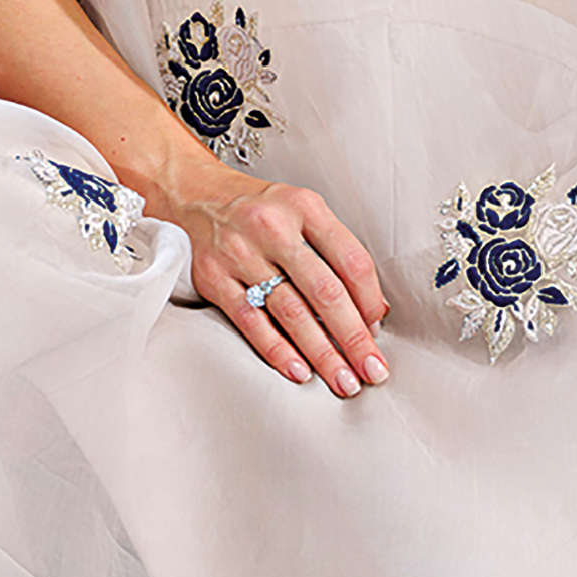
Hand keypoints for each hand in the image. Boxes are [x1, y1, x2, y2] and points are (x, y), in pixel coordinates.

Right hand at [157, 165, 392, 392]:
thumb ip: (336, 252)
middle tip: (372, 369)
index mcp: (305, 207)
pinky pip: (251, 322)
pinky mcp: (214, 279)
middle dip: (353, 337)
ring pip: (290, 312)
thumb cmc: (262, 211)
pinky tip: (299, 371)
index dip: (369, 299)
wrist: (198, 196)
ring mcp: (240, 254)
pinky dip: (277, 350)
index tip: (378, 328)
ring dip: (321, 352)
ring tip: (342, 379)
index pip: (351, 259)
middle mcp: (274, 228)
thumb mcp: (303, 211)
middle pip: (325, 291)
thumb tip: (372, 310)